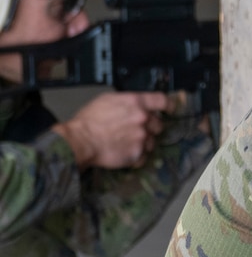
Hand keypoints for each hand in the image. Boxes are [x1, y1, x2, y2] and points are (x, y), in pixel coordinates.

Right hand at [55, 91, 171, 169]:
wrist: (78, 141)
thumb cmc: (88, 120)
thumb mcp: (107, 100)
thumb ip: (128, 101)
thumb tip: (139, 105)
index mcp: (136, 103)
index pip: (163, 101)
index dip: (167, 106)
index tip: (168, 110)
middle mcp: (143, 119)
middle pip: (158, 124)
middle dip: (149, 127)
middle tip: (134, 130)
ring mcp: (142, 137)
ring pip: (152, 141)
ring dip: (143, 142)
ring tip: (125, 142)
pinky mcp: (137, 154)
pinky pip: (144, 156)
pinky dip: (136, 155)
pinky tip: (123, 151)